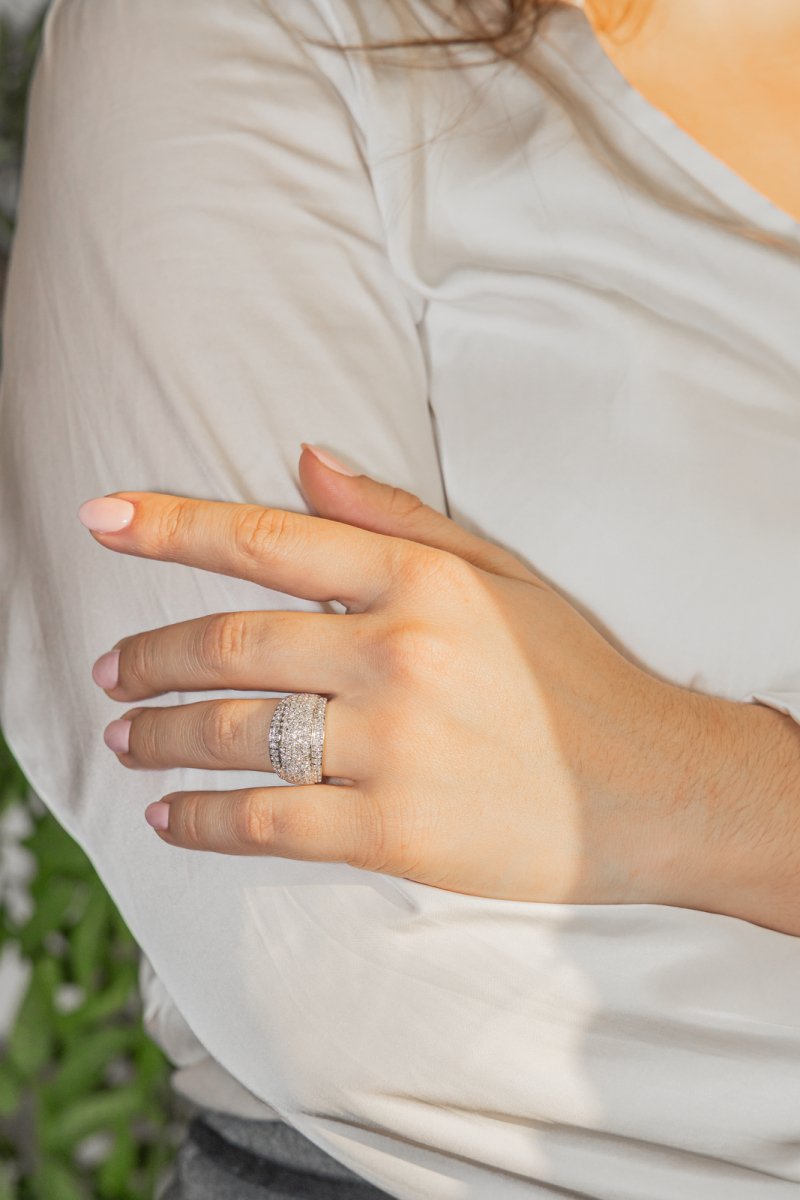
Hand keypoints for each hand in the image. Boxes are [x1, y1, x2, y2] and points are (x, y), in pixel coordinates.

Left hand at [78, 443, 712, 905]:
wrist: (651, 786)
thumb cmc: (574, 675)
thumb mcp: (499, 574)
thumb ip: (394, 517)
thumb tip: (303, 460)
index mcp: (421, 581)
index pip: (269, 540)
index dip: (173, 527)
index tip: (102, 521)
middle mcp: (397, 654)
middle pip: (234, 644)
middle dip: (153, 656)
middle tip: (109, 670)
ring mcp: (393, 745)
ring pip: (237, 733)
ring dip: (161, 735)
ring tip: (124, 736)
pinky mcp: (393, 830)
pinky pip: (267, 821)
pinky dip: (203, 819)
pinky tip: (169, 816)